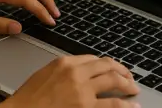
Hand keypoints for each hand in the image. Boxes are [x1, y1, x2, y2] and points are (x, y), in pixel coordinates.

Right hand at [0, 55, 140, 107]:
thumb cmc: (28, 99)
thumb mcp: (45, 75)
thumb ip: (64, 71)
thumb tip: (82, 74)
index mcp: (64, 62)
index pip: (93, 59)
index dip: (107, 64)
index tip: (113, 69)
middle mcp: (75, 73)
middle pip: (107, 66)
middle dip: (122, 71)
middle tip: (129, 78)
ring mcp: (82, 90)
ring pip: (114, 81)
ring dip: (127, 84)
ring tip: (133, 89)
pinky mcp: (86, 107)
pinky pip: (113, 104)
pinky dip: (126, 104)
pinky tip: (133, 105)